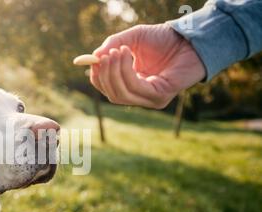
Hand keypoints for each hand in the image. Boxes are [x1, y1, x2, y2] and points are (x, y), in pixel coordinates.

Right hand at [90, 24, 205, 108]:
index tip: (93, 61)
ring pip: (121, 94)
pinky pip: (135, 89)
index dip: (98, 77)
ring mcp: (151, 100)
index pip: (108, 89)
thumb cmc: (163, 38)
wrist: (191, 37)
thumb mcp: (132, 38)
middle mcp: (141, 96)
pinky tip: (127, 55)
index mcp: (133, 85)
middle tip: (106, 55)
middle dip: (105, 75)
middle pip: (112, 95)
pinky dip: (126, 72)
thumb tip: (94, 58)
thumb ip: (112, 45)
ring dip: (114, 72)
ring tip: (117, 52)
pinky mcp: (160, 97)